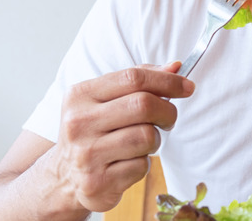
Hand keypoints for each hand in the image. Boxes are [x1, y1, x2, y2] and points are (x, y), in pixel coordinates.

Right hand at [54, 61, 193, 211]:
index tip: (187, 87)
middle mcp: (79, 123)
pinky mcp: (97, 183)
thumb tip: (176, 67)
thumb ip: (140, 80)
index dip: (167, 80)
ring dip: (155, 140)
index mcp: (80, 95)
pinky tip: (128, 163)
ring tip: (142, 142)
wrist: (64, 178)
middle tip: (168, 119)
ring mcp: (86, 154)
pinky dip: (143, 163)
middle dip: (167, 111)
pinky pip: (141, 166)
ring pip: (147, 137)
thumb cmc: (95, 131)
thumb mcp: (106, 99)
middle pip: (143, 105)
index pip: (133, 77)